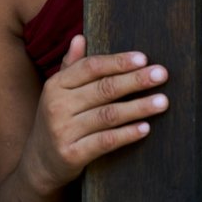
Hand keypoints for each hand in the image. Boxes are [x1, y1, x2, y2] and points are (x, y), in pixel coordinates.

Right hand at [27, 35, 168, 192]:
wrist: (39, 164)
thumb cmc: (56, 120)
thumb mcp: (57, 92)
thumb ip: (71, 66)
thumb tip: (80, 37)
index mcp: (56, 84)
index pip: (90, 67)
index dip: (118, 61)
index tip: (143, 58)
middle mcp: (58, 105)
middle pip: (103, 88)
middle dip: (135, 80)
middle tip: (162, 74)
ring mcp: (64, 130)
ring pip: (108, 115)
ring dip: (138, 107)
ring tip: (162, 101)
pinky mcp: (72, 154)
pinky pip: (105, 142)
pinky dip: (126, 134)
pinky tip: (145, 128)